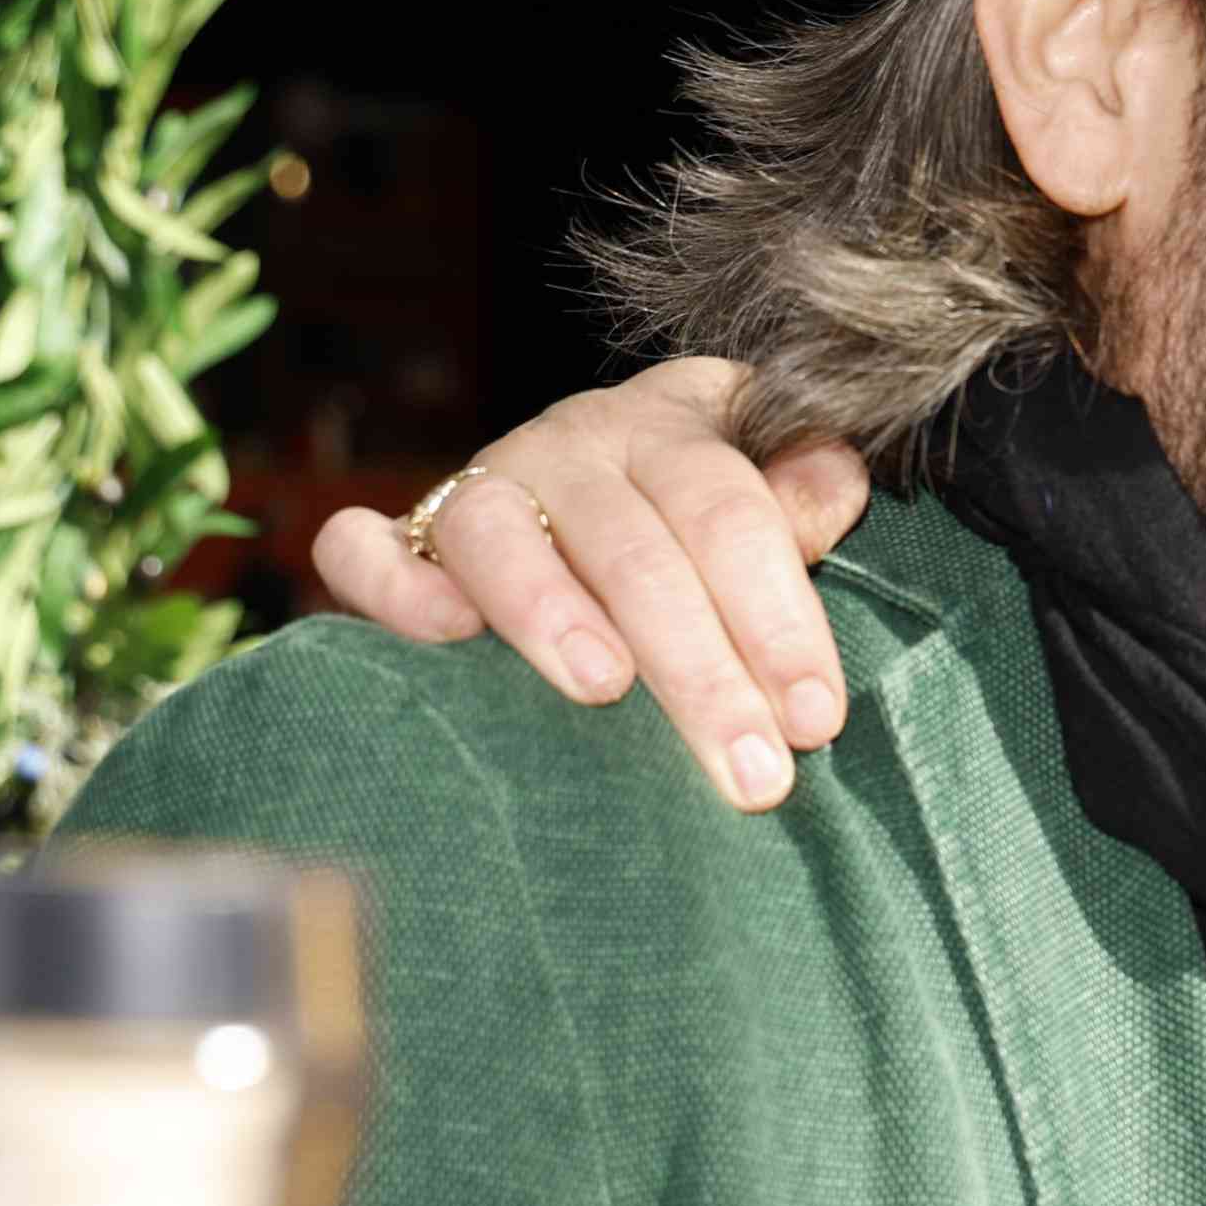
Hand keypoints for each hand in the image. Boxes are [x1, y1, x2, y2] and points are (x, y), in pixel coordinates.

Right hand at [310, 358, 868, 812]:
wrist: (577, 490)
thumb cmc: (693, 523)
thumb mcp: (759, 499)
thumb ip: (795, 505)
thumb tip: (839, 483)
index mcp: (675, 431)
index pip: (732, 514)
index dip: (779, 617)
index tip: (814, 720)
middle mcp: (575, 446)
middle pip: (636, 550)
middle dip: (701, 672)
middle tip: (752, 774)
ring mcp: (483, 485)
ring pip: (501, 535)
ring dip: (550, 613)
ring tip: (604, 690)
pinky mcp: (404, 536)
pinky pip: (366, 548)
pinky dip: (394, 585)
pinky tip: (444, 635)